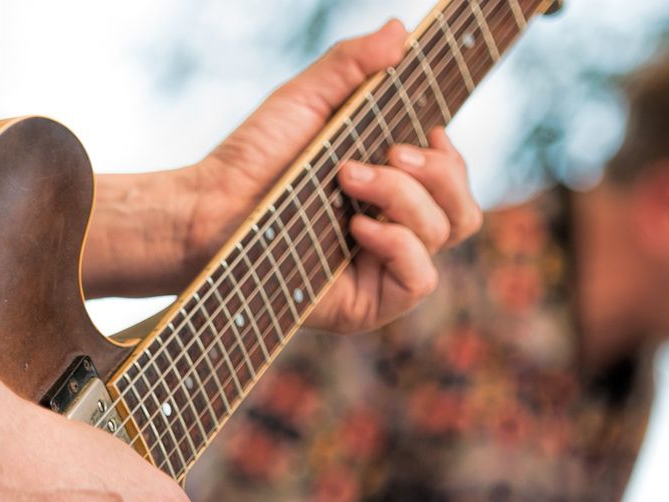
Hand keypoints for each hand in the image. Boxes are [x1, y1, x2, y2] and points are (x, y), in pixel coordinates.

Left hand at [185, 20, 482, 332]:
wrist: (206, 211)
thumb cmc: (251, 160)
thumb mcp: (305, 101)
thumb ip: (353, 66)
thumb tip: (401, 30)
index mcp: (390, 190)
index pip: (453, 182)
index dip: (453, 158)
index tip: (430, 129)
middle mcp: (393, 231)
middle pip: (463, 209)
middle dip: (438, 173)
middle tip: (389, 153)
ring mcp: (381, 269)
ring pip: (443, 234)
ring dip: (404, 197)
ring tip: (349, 178)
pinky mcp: (366, 304)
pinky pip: (419, 279)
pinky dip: (399, 244)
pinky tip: (358, 228)